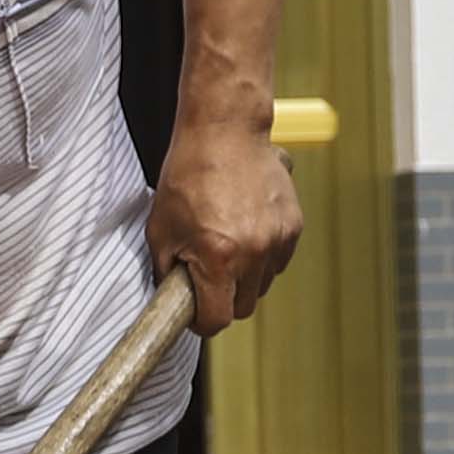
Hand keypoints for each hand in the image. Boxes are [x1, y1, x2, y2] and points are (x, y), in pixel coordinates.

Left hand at [148, 108, 303, 335]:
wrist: (224, 132)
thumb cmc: (187, 176)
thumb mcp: (160, 230)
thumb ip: (167, 272)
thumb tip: (173, 299)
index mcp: (219, 257)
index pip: (217, 319)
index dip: (202, 321)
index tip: (195, 312)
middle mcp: (254, 252)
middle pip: (243, 308)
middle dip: (223, 300)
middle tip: (207, 277)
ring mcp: (277, 239)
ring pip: (263, 284)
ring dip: (245, 277)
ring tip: (226, 245)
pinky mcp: (293, 226)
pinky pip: (278, 260)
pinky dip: (263, 255)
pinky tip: (244, 229)